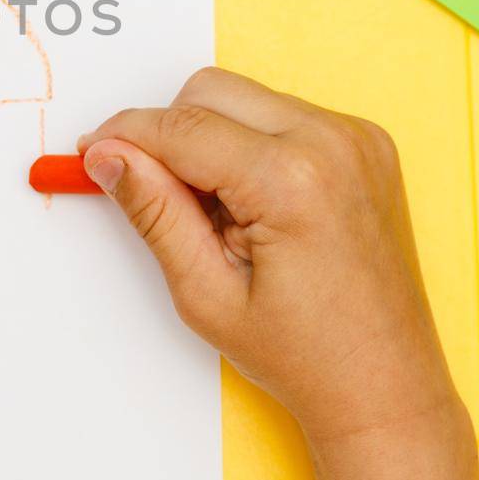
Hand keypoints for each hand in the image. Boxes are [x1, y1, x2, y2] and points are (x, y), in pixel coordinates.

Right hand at [79, 67, 478, 479]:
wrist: (385, 387)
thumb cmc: (306, 356)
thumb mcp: (206, 292)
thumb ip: (153, 211)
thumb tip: (109, 156)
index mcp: (294, 180)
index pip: (182, 127)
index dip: (125, 136)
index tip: (92, 152)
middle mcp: (333, 143)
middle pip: (211, 92)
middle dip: (170, 134)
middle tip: (161, 199)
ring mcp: (358, 139)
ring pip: (245, 98)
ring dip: (211, 140)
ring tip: (220, 216)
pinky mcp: (366, 145)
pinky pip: (283, 115)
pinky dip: (252, 145)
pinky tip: (255, 206)